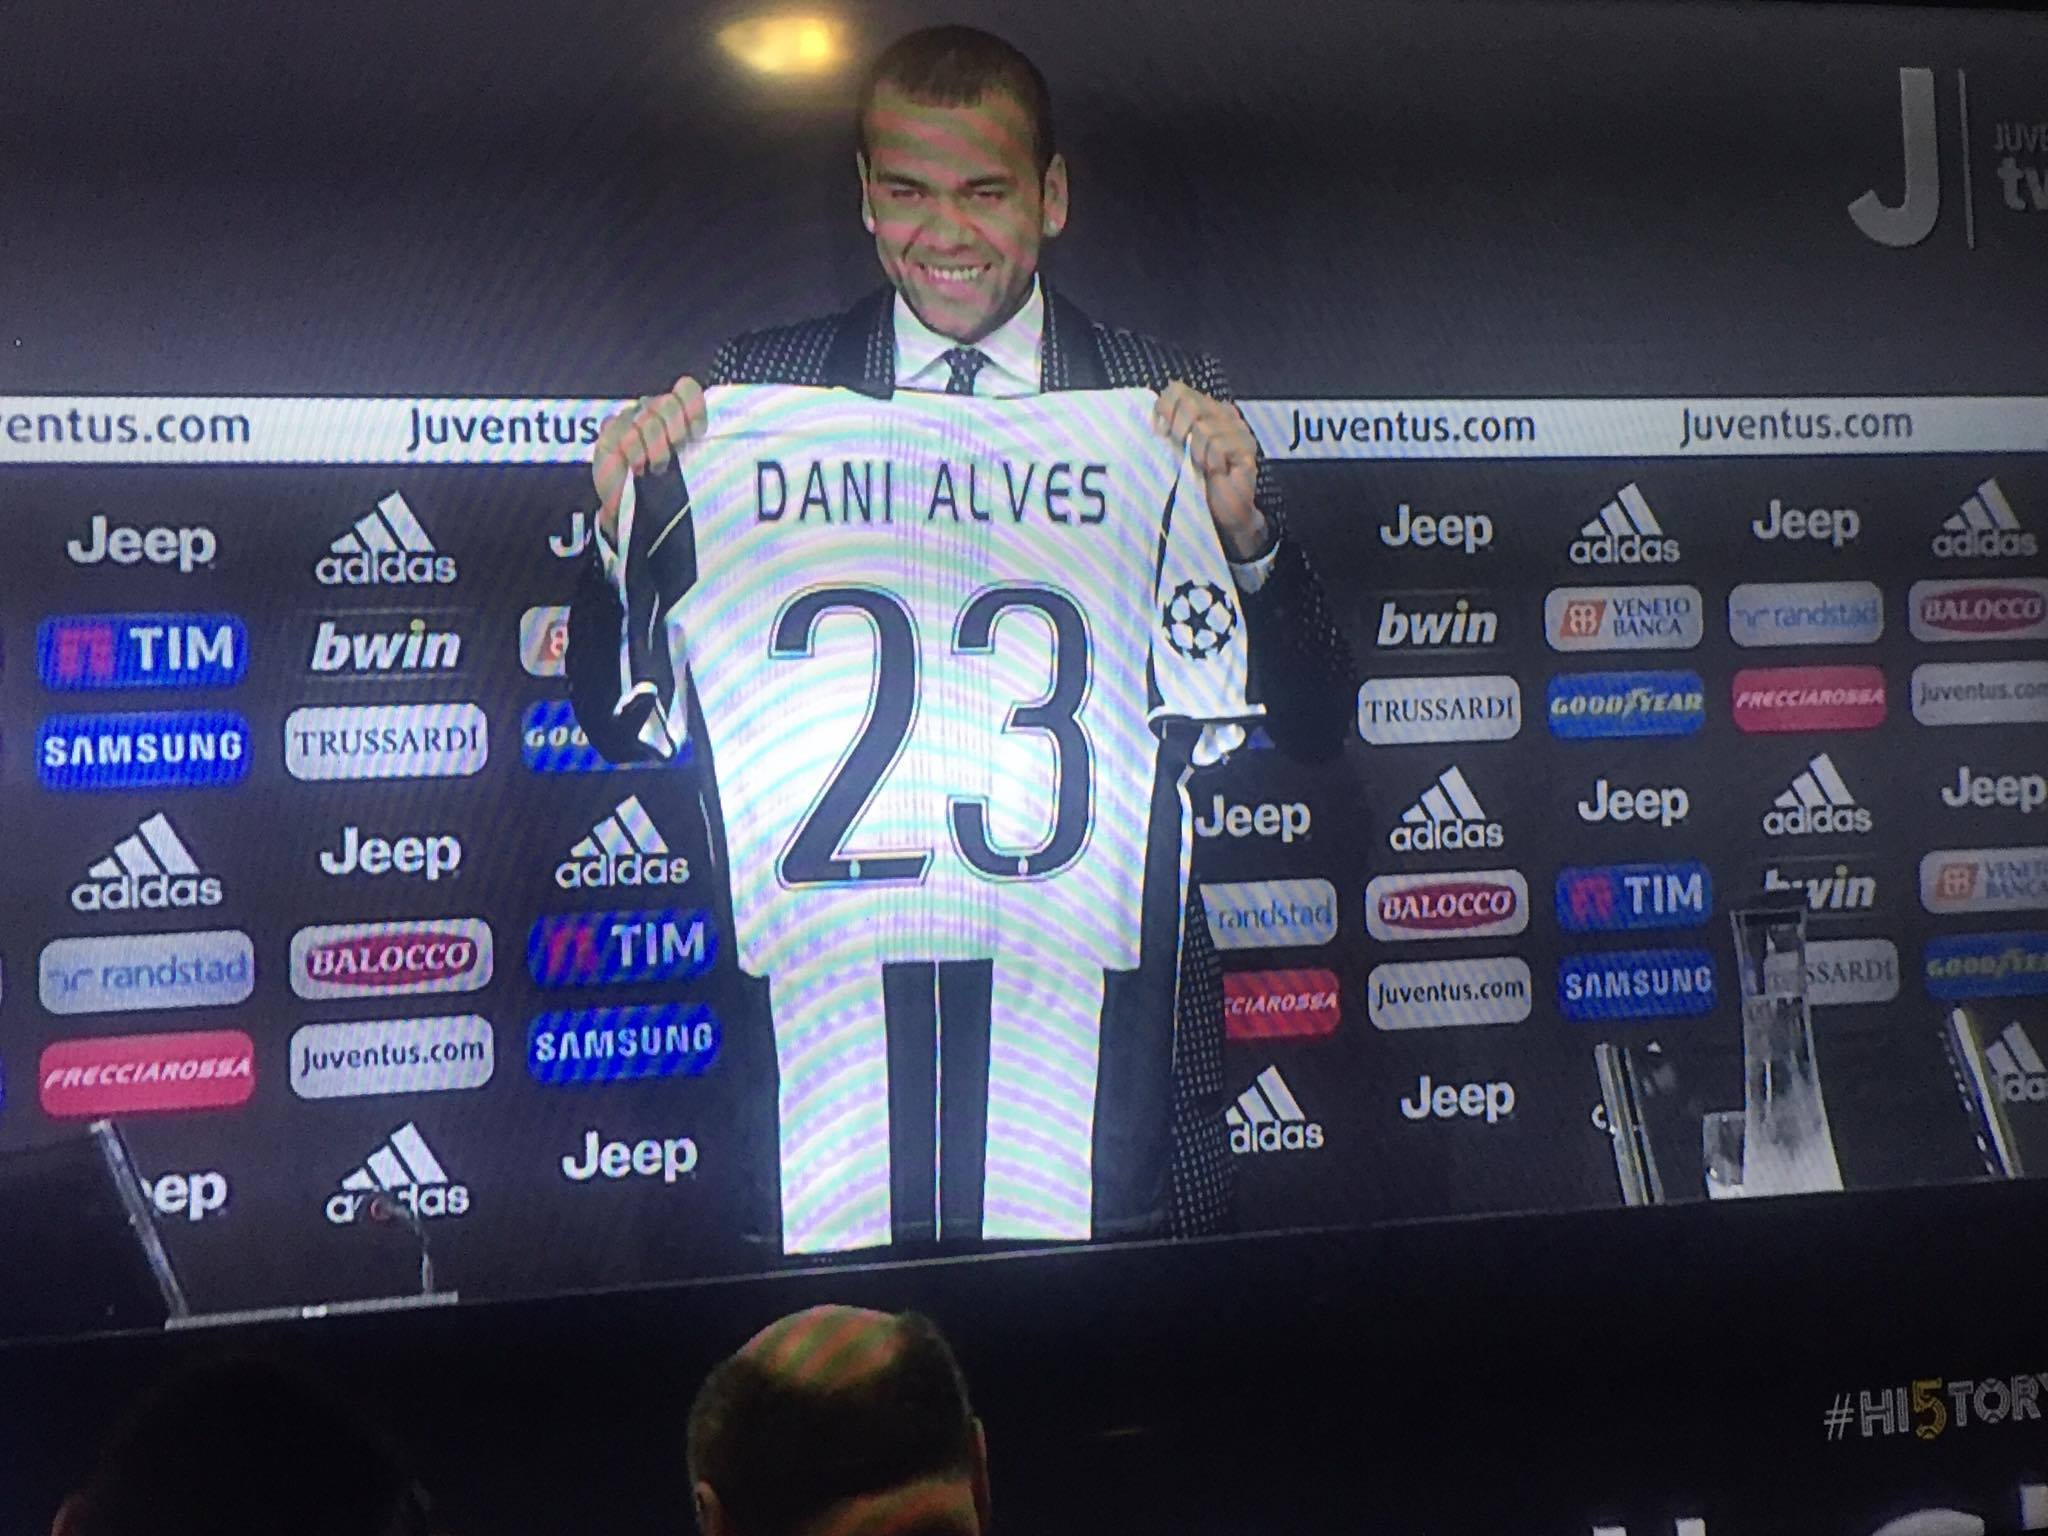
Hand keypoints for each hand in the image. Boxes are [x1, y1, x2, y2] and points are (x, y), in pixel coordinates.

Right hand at [591, 375, 707, 548]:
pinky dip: (635, 452)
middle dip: (675, 430)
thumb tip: (710, 435)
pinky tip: (638, 467)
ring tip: (656, 468)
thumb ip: (701, 447)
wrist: (634, 510)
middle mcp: (653, 411)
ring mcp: (630, 419)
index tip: (697, 433)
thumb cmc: (666, 488)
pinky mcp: (610, 431)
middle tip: (675, 453)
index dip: (693, 407)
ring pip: (647, 417)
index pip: (686, 390)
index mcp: (676, 415)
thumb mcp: (692, 467)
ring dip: (656, 447)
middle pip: (667, 402)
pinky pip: (625, 431)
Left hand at [1152, 381, 1268, 560]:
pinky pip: (1219, 445)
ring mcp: (1238, 428)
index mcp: (1204, 408)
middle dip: (1178, 430)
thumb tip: (1155, 419)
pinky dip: (1211, 461)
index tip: (1160, 433)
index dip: (1164, 409)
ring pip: (1204, 427)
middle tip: (1181, 451)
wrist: (1220, 511)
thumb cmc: (1195, 479)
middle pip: (1191, 403)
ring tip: (1201, 466)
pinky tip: (1216, 471)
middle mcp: (1223, 412)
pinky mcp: (1247, 447)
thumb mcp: (1174, 451)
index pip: (1177, 390)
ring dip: (1196, 453)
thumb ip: (1166, 429)